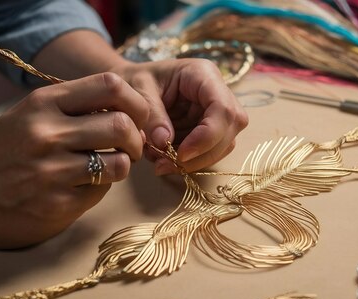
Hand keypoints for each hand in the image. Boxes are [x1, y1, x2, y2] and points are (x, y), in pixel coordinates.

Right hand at [0, 73, 148, 248]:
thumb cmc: (8, 150)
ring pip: (119, 162)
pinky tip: (84, 185)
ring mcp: (52, 171)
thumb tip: (131, 112)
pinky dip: (102, 187)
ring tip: (109, 166)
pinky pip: (102, 190)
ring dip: (123, 165)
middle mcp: (48, 133)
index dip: (135, 102)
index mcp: (44, 103)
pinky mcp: (58, 203)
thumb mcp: (33, 113)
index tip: (135, 116)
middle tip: (129, 147)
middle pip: (121, 125)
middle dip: (135, 138)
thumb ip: (76, 106)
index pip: (110, 85)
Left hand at [113, 59, 248, 174]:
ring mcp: (216, 112)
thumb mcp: (137, 90)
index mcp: (203, 74)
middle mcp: (217, 92)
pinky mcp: (210, 128)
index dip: (207, 136)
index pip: (223, 109)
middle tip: (168, 165)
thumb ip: (152, 115)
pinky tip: (166, 161)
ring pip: (223, 144)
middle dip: (202, 154)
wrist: (128, 87)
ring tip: (162, 164)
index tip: (181, 154)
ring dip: (195, 161)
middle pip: (229, 129)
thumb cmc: (134, 80)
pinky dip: (189, 162)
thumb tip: (165, 142)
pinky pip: (210, 151)